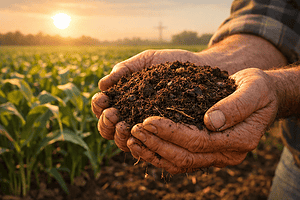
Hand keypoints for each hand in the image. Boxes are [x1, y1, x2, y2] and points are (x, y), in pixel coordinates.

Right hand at [92, 49, 203, 150]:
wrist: (197, 67)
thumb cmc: (168, 63)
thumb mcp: (145, 61)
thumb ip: (124, 70)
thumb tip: (102, 84)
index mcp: (123, 100)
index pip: (103, 110)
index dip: (99, 106)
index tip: (104, 99)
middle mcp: (132, 117)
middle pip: (108, 130)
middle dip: (106, 123)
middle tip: (113, 114)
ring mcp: (146, 128)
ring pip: (124, 142)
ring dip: (119, 135)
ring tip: (125, 125)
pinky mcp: (162, 136)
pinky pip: (146, 145)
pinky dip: (139, 143)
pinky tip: (140, 134)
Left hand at [127, 68, 278, 173]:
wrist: (263, 96)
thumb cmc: (257, 89)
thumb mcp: (253, 89)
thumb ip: (236, 106)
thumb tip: (210, 122)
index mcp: (240, 139)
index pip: (199, 141)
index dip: (171, 132)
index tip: (148, 120)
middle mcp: (227, 154)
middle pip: (186, 156)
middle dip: (157, 144)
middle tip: (134, 129)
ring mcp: (216, 156)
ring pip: (180, 163)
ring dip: (153, 153)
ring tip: (131, 140)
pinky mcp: (206, 152)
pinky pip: (180, 160)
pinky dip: (159, 154)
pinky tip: (142, 145)